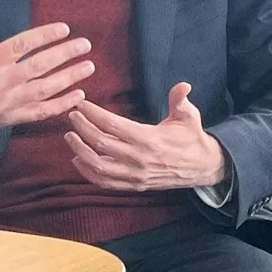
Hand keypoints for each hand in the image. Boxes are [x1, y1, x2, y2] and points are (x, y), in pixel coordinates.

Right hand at [0, 1, 93, 146]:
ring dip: (69, 78)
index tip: (64, 28)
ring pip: (44, 89)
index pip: (21, 46)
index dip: (44, 36)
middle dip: (64, 54)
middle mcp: (0, 82)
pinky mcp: (12, 118)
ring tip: (89, 66)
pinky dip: (61, 105)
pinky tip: (80, 95)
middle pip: (38, 66)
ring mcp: (8, 102)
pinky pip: (41, 112)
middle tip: (85, 45)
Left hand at [64, 82, 226, 190]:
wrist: (201, 166)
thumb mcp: (189, 116)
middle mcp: (140, 159)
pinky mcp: (134, 185)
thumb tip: (183, 85)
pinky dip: (88, 173)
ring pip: (99, 167)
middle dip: (83, 129)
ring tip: (70, 137)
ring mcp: (136, 175)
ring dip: (80, 152)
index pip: (114, 126)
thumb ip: (181, 100)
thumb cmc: (192, 138)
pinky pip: (105, 182)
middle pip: (101, 144)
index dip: (94, 114)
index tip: (82, 105)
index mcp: (150, 139)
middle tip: (72, 117)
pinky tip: (78, 161)